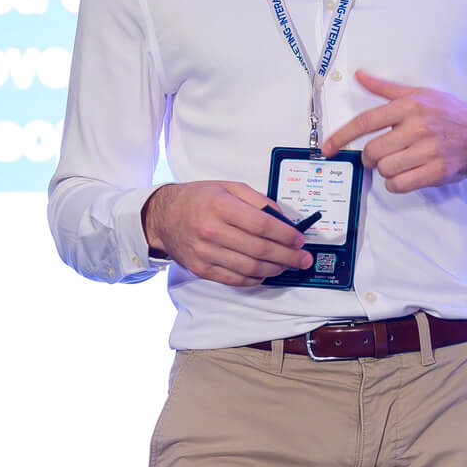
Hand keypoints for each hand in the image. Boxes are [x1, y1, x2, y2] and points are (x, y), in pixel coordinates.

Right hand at [142, 181, 312, 285]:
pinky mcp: (202, 269)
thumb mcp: (228, 187)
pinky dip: (255, 279)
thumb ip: (258, 200)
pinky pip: (235, 280)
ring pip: (250, 268)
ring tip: (288, 266)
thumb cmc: (198, 199)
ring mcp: (206, 253)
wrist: (163, 216)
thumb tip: (284, 219)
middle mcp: (212, 231)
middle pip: (260, 249)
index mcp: (220, 206)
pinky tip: (266, 273)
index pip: (262, 225)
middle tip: (303, 259)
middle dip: (288, 256)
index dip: (285, 235)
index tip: (299, 240)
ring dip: (275, 269)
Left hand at [320, 69, 466, 192]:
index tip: (328, 148)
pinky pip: (400, 185)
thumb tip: (360, 75)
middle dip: (371, 157)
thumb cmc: (450, 113)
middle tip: (381, 154)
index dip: (342, 137)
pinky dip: (396, 184)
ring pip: (385, 169)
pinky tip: (405, 175)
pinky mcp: (436, 171)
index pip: (365, 122)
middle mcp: (417, 127)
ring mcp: (428, 151)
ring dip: (386, 170)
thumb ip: (386, 88)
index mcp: (409, 106)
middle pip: (373, 151)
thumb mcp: (419, 94)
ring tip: (399, 162)